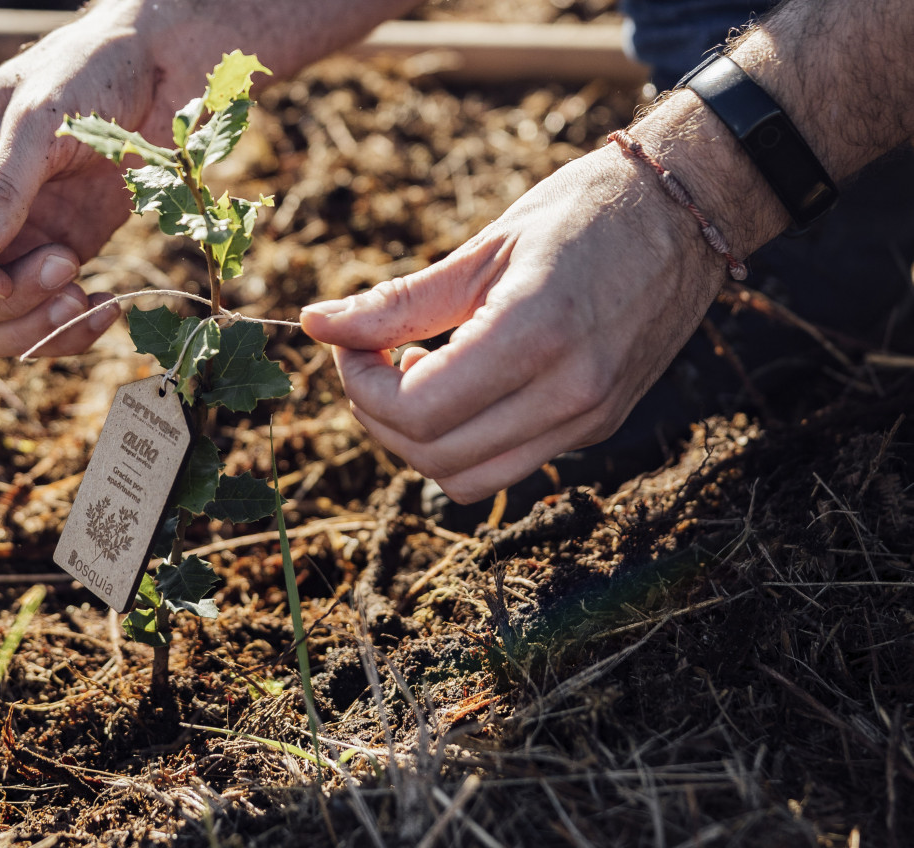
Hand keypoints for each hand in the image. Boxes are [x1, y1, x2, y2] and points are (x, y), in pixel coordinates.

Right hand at [0, 12, 174, 356]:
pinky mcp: (52, 265)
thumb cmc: (87, 76)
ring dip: (34, 329)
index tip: (2, 277)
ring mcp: (5, 247)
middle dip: (4, 304)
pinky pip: (40, 326)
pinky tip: (106, 307)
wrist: (157, 76)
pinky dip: (69, 333)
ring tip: (85, 296)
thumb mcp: (38, 122)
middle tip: (67, 265)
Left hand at [301, 144, 726, 503]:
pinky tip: (459, 385)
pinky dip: (462, 443)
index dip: (361, 385)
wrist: (689, 212)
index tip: (348, 343)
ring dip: (417, 441)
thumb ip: (399, 301)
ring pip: (468, 479)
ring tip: (413, 374)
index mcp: (537, 333)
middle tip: (367, 359)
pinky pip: (507, 465)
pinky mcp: (600, 425)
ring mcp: (590, 417)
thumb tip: (315, 325)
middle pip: (434, 456)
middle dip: (378, 416)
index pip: (418, 410)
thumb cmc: (586, 210)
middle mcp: (570, 391)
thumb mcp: (485, 248)